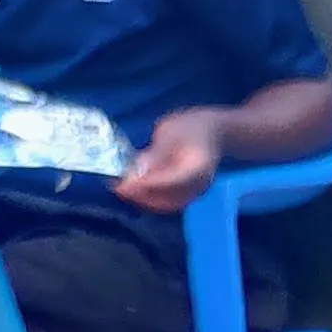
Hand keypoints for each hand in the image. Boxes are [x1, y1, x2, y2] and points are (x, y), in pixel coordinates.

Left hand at [112, 110, 226, 213]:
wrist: (213, 133)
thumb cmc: (191, 128)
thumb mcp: (171, 133)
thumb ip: (156, 154)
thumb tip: (138, 171)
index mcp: (198, 169)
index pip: (171, 182)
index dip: (147, 185)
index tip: (124, 184)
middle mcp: (198, 186)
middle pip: (168, 199)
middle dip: (141, 196)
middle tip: (117, 187)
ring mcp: (193, 192)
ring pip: (166, 203)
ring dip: (143, 199)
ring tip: (121, 188)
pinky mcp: (186, 192)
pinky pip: (167, 201)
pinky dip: (149, 197)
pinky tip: (134, 188)